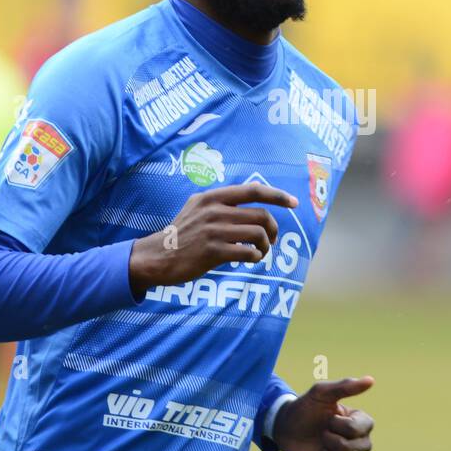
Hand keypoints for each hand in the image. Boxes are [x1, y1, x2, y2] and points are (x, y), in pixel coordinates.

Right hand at [128, 183, 297, 295]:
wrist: (157, 257)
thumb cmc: (182, 234)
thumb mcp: (196, 207)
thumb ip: (220, 201)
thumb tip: (251, 198)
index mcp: (212, 197)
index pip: (253, 190)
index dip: (277, 195)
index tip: (294, 202)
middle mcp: (214, 210)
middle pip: (261, 215)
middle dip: (273, 229)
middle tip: (271, 239)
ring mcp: (213, 231)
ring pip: (258, 234)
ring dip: (265, 246)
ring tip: (260, 252)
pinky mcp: (212, 252)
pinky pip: (248, 253)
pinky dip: (255, 257)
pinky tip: (250, 260)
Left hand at [273, 376, 374, 450]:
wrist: (285, 428)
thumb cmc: (305, 407)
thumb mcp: (321, 393)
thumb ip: (345, 386)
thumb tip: (371, 380)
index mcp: (360, 422)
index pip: (360, 428)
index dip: (340, 425)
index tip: (329, 418)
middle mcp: (360, 441)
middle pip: (356, 448)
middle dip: (332, 440)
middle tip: (322, 433)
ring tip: (321, 446)